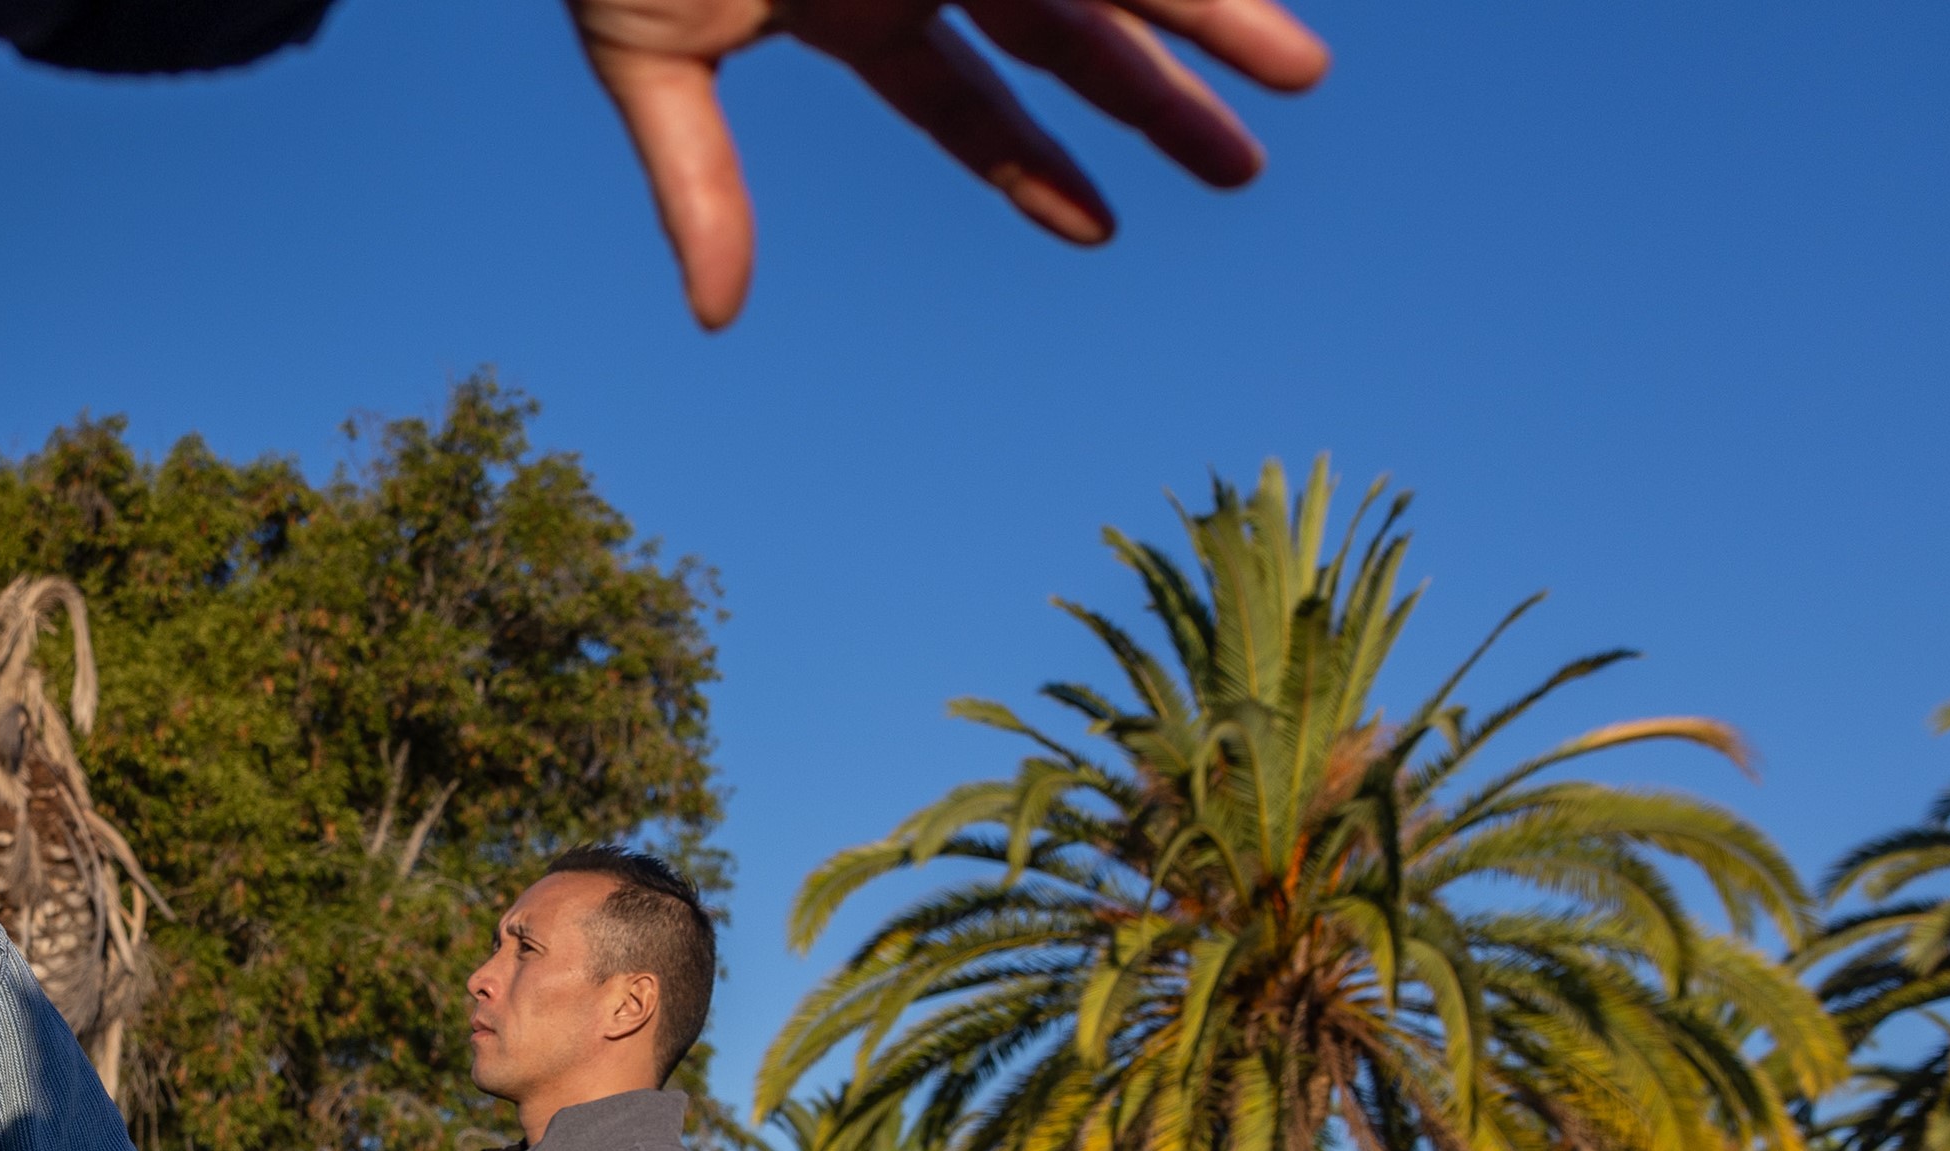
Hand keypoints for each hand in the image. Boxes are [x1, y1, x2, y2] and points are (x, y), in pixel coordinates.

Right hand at [567, 0, 1333, 325]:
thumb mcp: (649, 52)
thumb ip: (695, 185)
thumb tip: (717, 321)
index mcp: (852, 2)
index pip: (960, 99)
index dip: (1030, 165)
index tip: (1106, 230)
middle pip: (1067, 32)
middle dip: (1157, 100)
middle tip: (1246, 172)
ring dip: (1208, 17)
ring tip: (1301, 78)